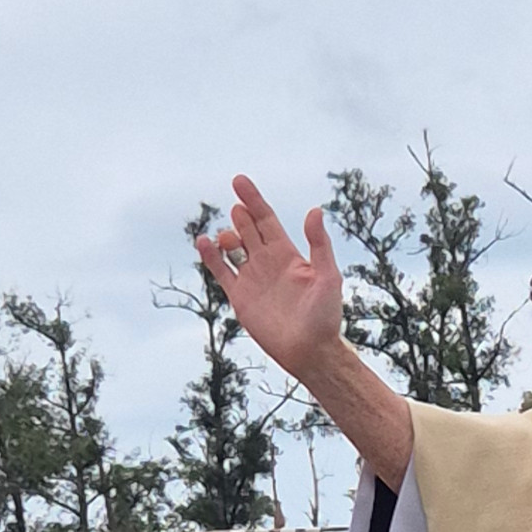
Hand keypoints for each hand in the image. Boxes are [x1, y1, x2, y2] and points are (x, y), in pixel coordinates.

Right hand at [195, 175, 345, 382]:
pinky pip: (221, 271)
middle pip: (249, 230)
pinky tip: (203, 242)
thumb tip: (314, 211)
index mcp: (289, 254)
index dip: (254, 200)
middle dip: (242, 215)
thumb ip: (319, 244)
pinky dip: (211, 257)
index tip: (239, 181)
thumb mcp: (328, 276)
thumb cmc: (325, 315)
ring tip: (229, 237)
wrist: (309, 350)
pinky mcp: (239, 296)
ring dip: (228, 237)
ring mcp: (253, 278)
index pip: (266, 220)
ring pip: (233, 248)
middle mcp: (269, 262)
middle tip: (238, 207)